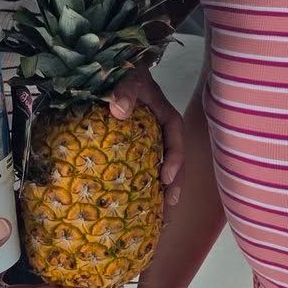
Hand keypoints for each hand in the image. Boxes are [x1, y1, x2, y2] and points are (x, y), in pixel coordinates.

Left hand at [108, 66, 183, 206]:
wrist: (111, 68)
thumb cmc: (125, 71)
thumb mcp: (128, 77)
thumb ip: (126, 90)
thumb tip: (119, 111)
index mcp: (165, 117)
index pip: (175, 139)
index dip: (175, 160)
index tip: (165, 177)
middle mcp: (159, 132)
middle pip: (172, 162)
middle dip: (172, 186)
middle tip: (168, 208)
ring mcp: (147, 142)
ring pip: (159, 169)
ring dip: (160, 192)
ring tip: (159, 219)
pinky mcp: (132, 149)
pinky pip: (139, 169)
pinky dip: (140, 187)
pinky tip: (134, 208)